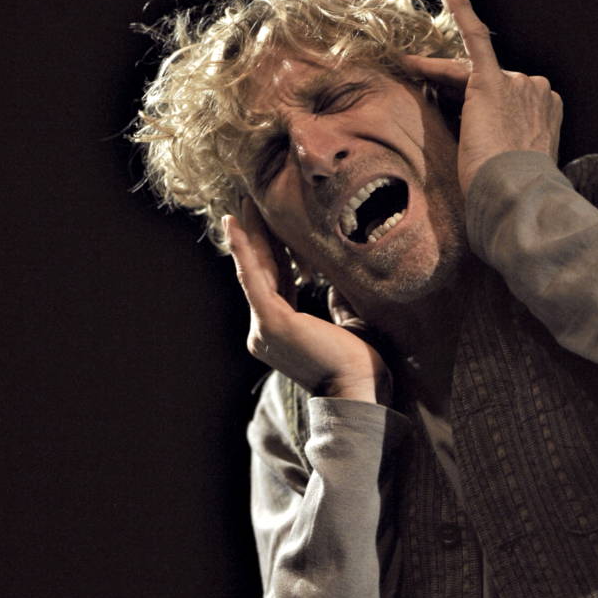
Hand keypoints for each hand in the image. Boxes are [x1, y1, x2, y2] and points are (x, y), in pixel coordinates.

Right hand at [223, 199, 390, 403]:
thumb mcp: (350, 326)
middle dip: (257, 237)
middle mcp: (265, 331)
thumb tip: (338, 283)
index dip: (274, 252)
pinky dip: (243, 249)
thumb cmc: (362, 367)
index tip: (272, 224)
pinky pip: (254, 277)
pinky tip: (235, 224)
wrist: (360, 392)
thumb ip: (339, 305)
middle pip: (263, 274)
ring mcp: (265, 327)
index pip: (277, 284)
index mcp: (282, 333)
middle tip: (250, 205)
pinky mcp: (271, 321)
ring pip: (256, 271)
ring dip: (249, 235)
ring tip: (243, 205)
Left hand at [402, 0, 562, 193]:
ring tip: (408, 69)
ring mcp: (516, 82)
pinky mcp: (489, 81)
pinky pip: (475, 36)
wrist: (515, 194)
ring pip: (467, 74)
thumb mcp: (513, 166)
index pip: (502, 98)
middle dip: (453, 93)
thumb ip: (503, 145)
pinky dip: (461, 10)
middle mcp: (535, 89)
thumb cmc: (510, 192)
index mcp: (545, 110)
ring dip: (436, 76)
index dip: (474, 106)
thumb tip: (479, 149)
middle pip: (485, 84)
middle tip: (419, 90)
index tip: (463, 117)